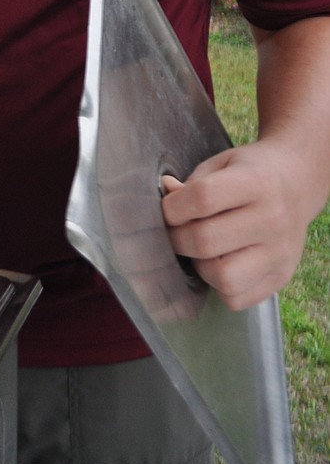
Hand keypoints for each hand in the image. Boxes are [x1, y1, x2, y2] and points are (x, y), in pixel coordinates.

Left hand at [161, 139, 313, 310]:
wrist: (297, 184)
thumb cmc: (251, 173)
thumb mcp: (222, 164)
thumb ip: (193, 184)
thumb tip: (167, 193)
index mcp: (256, 183)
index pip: (202, 198)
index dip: (173, 207)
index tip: (167, 209)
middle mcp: (272, 220)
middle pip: (206, 241)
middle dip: (177, 239)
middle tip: (175, 232)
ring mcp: (280, 254)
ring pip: (223, 278)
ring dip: (199, 266)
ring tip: (201, 250)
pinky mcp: (281, 278)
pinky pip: (237, 299)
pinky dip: (218, 286)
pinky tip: (220, 263)